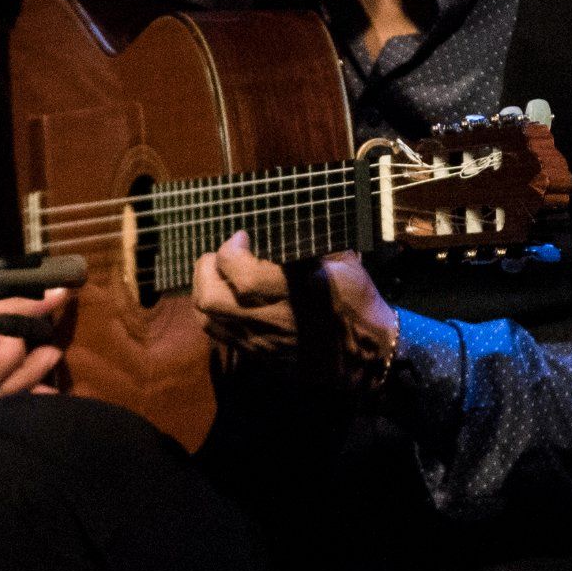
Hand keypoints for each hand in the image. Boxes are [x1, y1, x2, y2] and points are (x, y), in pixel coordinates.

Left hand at [194, 233, 399, 391]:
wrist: (367, 354)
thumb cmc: (358, 301)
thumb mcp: (344, 262)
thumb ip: (313, 241)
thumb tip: (292, 215)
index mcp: (296, 292)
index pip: (241, 274)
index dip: (230, 250)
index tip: (241, 237)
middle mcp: (271, 319)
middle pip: (211, 299)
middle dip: (205, 270)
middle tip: (219, 257)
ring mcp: (261, 341)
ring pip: (209, 320)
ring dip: (204, 291)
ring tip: (218, 277)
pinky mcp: (258, 355)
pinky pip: (219, 335)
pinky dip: (213, 313)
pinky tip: (227, 300)